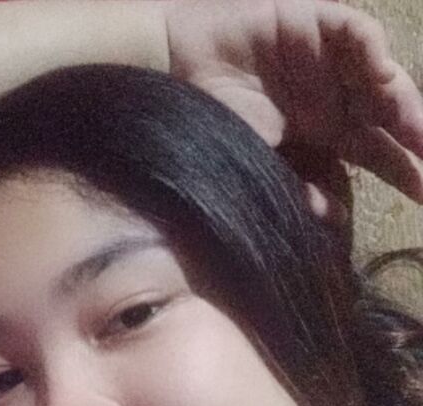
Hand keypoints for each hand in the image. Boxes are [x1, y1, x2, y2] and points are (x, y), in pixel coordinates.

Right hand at [166, 0, 422, 216]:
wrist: (173, 72)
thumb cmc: (212, 122)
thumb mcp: (260, 166)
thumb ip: (299, 188)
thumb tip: (337, 217)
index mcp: (326, 134)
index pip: (378, 155)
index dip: (406, 173)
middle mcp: (336, 98)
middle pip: (390, 119)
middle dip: (419, 140)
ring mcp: (329, 61)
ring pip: (381, 80)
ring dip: (404, 104)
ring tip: (419, 133)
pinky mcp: (316, 23)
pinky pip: (356, 36)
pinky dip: (371, 53)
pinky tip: (383, 77)